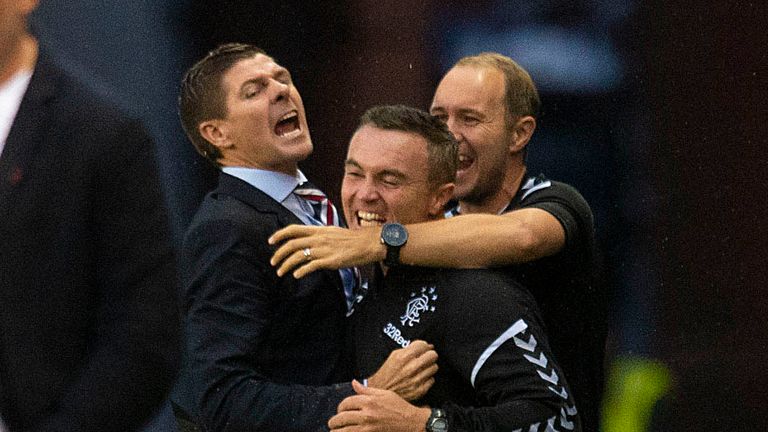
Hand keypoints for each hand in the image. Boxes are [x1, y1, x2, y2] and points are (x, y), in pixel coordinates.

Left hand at [268, 225, 383, 277]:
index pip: (293, 229)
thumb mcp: (333, 232)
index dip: (280, 235)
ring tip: (281, 272)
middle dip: (279, 254)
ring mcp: (324, 250)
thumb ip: (319, 235)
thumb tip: (308, 240)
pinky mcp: (330, 261)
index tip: (270, 241)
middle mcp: (318, 238)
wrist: (368, 243)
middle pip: (292, 244)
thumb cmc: (352, 239)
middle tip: (273, 263)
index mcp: (318, 230)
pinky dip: (301, 271)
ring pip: (298, 256)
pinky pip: (311, 266)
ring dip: (286, 265)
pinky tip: (296, 275)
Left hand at [329, 380, 430, 431]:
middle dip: (334, 421)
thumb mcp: (384, 393)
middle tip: (333, 423)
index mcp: (369, 401)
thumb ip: (366, 390)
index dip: (340, 407)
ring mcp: (368, 427)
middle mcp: (366, 414)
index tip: (340, 410)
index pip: (346, 403)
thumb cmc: (399, 407)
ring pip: (343, 431)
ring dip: (336, 431)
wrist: (411, 422)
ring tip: (335, 431)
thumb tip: (353, 382)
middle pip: (341, 418)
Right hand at [367, 340, 437, 400]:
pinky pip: (432, 380)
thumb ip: (410, 349)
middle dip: (429, 355)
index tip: (422, 349)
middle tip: (425, 358)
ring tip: (421, 369)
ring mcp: (417, 380)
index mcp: (404, 357)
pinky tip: (419, 378)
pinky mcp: (420, 390)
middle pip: (433, 355)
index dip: (423, 346)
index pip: (424, 345)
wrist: (381, 392)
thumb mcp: (394, 356)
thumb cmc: (387, 374)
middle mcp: (411, 368)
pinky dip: (427, 379)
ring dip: (429, 367)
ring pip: (434, 367)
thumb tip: (427, 346)